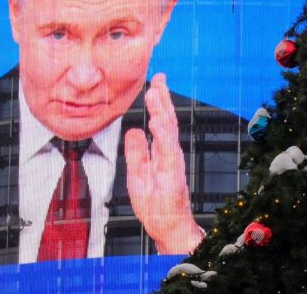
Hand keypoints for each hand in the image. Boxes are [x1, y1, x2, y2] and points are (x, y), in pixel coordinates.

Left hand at [125, 73, 203, 254]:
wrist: (167, 229)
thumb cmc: (156, 206)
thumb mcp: (137, 174)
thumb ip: (136, 151)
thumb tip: (133, 129)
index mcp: (162, 153)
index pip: (161, 121)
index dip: (159, 101)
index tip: (155, 82)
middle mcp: (170, 155)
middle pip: (168, 121)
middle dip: (163, 98)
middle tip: (158, 77)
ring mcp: (172, 165)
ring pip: (169, 132)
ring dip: (163, 111)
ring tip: (156, 93)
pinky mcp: (172, 176)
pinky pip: (168, 152)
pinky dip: (163, 135)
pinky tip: (157, 122)